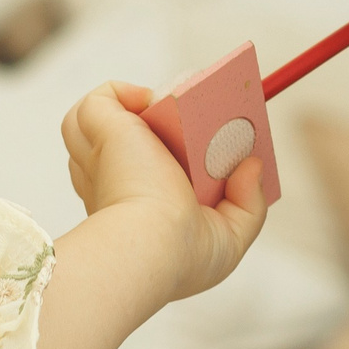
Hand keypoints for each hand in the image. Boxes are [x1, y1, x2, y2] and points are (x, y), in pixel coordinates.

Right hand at [60, 81, 267, 304]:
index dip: (168, 153)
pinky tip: (151, 102)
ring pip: (97, 123)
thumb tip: (252, 166)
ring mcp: (103, 157)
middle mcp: (114, 182)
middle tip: (194, 121)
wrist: (151, 246)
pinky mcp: (101, 132)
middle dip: (154, 124)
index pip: (142, 171)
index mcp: (137, 207)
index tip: (201, 145)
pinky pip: (96, 103)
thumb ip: (249, 203)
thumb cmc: (181, 256)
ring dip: (129, 109)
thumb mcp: (230, 237)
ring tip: (170, 111)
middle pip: (120, 141)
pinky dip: (120, 92)